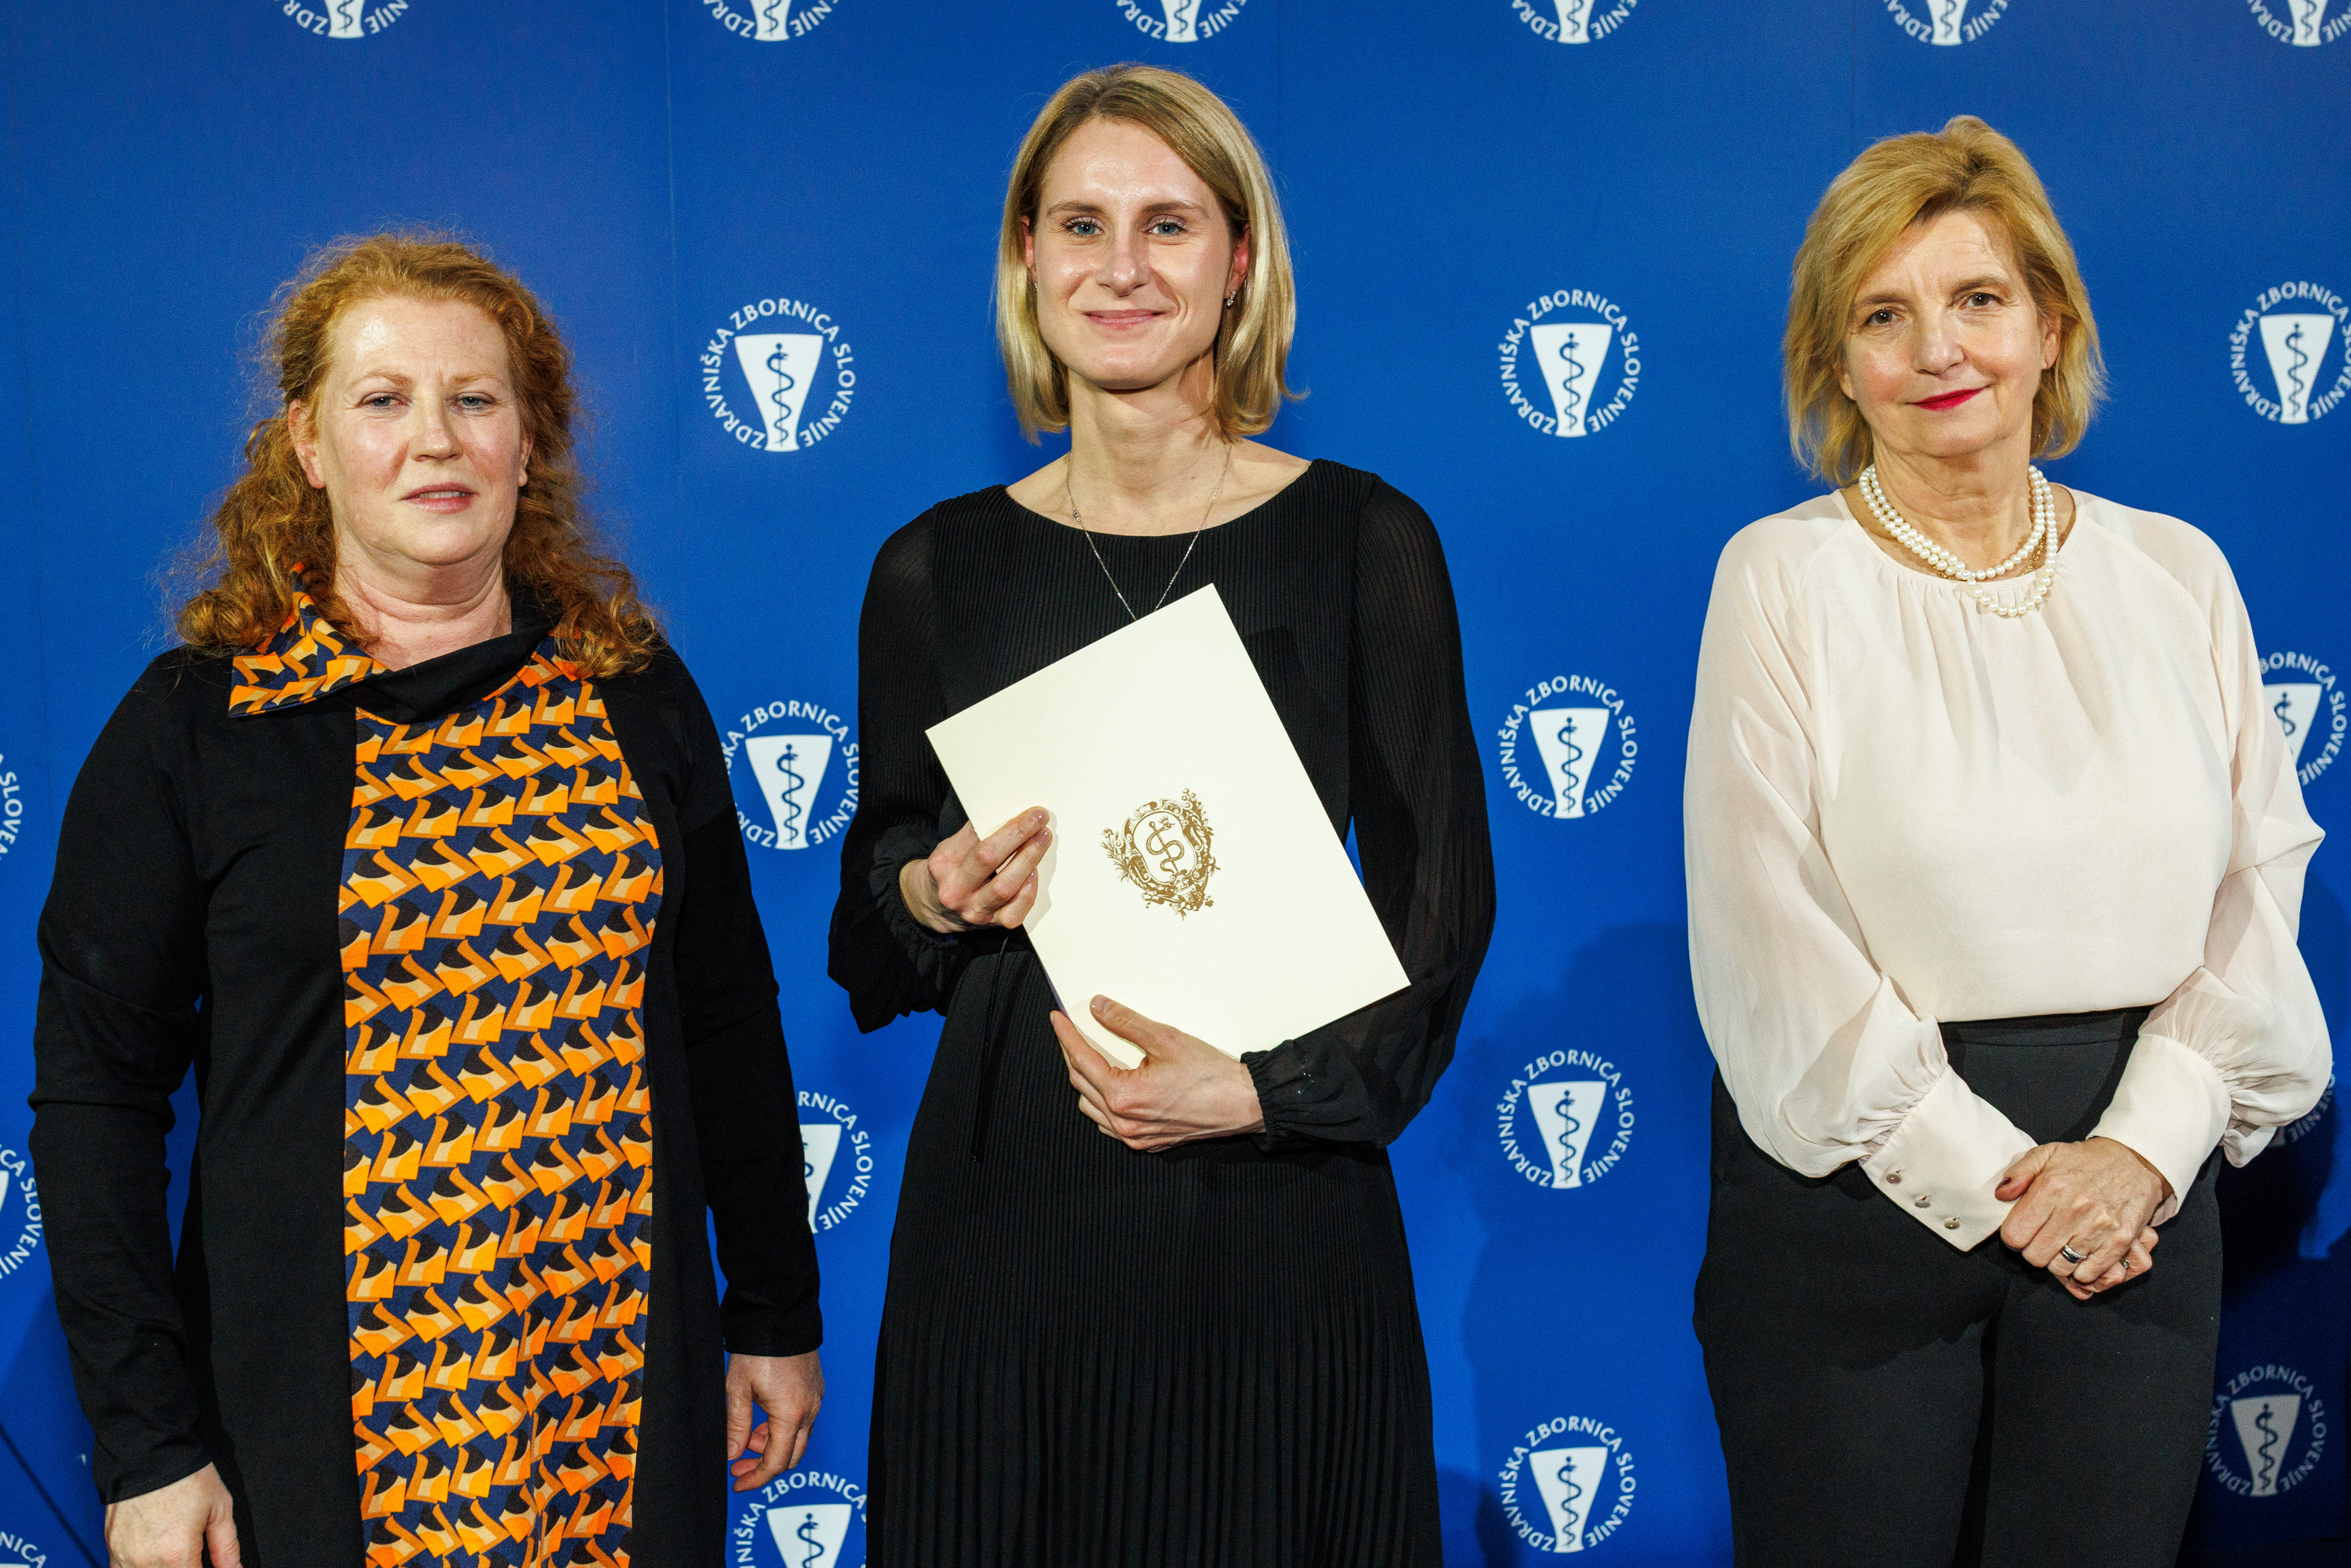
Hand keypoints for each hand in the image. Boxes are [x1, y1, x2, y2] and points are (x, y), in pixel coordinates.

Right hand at [105, 1462, 239, 1567]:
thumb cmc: (185, 1476)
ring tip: (175, 1551)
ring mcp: (125, 1557)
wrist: (150, 1453)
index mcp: (177, 1555)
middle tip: (194, 1554)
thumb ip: (227, 1547)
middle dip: (186, 1566)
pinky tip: (155, 1554)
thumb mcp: (219, 1508)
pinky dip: (141, 1567)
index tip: (208, 1563)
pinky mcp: (111, 1548)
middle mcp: (147, 1561)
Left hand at [726, 1349, 823, 1491]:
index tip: (737, 1484)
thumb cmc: (758, 1349)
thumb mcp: (738, 1389)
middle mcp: (810, 1410)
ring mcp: (816, 1399)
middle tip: (737, 1465)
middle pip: (791, 1456)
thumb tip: (731, 1455)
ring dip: (771, 1445)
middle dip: (763, 1465)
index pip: (776, 1462)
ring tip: (746, 1435)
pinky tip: (762, 1419)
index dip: (756, 1478)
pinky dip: (782, 1428)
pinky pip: (802, 1420)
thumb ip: (736, 1426)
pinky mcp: (815, 1389)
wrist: (780, 1316)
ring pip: (797, 1438)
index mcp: (791, 1414)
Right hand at [900, 810, 1050, 933]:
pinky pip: (1013, 913)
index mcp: (944, 863)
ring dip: (1028, 859)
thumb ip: (974, 835)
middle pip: (988, 858)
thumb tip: (1009, 815)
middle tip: (1039, 820)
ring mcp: (973, 909)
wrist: (935, 907)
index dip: (1002, 823)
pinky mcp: (989, 923)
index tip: (1027, 812)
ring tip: (1043, 839)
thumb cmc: (950, 871)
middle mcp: (956, 888)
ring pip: (1004, 886)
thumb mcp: (950, 848)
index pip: (973, 836)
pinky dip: (1027, 893)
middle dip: (1018, 835)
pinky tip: (1034, 875)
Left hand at [1051, 996, 1265, 1151]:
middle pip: (1082, 1083)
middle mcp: (1125, 1123)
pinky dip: (1102, 1104)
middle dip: (1072, 1054)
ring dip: (1086, 1081)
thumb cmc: (1210, 1075)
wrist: (1242, 1104)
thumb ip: (1126, 1022)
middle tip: (1070, 1031)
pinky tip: (1109, 1088)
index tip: (1057, 1019)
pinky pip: (1110, 1125)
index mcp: (1124, 1097)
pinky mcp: (1148, 1143)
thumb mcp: (1166, 1038)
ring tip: (1088, 1056)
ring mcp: (1136, 1137)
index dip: (1066, 1036)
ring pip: (1092, 1108)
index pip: (1081, 1060)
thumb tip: (1098, 1008)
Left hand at [1995, 1137, 2173, 1299]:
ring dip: (2057, 1262)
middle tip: (2041, 1240)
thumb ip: (2019, 1172)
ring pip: (2061, 1267)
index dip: (2013, 1237)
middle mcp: (2074, 1209)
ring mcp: (2099, 1227)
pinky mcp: (2120, 1240)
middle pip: (2035, 1256)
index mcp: (2051, 1187)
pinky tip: (2081, 1254)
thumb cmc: (2085, 1160)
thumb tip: (2001, 1195)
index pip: (2015, 1234)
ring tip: (2061, 1246)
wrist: (2133, 1161)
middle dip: (2033, 1251)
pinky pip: (2090, 1273)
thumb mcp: (2047, 1153)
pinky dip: (2082, 1270)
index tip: (2021, 1231)